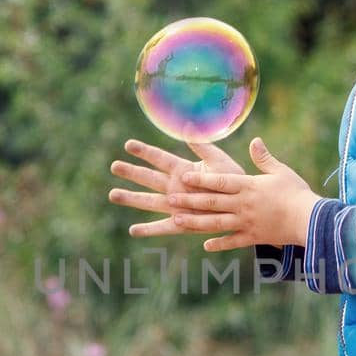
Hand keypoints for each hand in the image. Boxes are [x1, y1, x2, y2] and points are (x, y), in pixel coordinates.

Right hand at [109, 137, 245, 240]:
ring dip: (131, 198)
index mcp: (183, 170)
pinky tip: (133, 230)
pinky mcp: (182, 223)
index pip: (160, 159)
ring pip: (149, 201)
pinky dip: (149, 230)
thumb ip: (203, 146)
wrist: (243, 205)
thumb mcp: (218, 161)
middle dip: (131, 172)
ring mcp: (176, 206)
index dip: (145, 152)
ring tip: (113, 194)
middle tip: (114, 166)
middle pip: (149, 178)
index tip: (128, 144)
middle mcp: (175, 187)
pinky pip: (163, 227)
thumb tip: (189, 125)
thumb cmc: (232, 181)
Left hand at [161, 135, 321, 251]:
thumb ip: (264, 158)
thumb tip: (254, 141)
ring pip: (216, 223)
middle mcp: (243, 204)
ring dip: (195, 222)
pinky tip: (205, 245)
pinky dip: (219, 244)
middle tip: (169, 198)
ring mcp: (247, 222)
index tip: (183, 176)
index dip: (200, 179)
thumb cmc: (297, 192)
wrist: (310, 219)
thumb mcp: (280, 171)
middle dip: (189, 200)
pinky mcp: (254, 237)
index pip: (219, 182)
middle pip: (211, 202)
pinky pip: (233, 241)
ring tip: (177, 220)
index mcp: (248, 186)